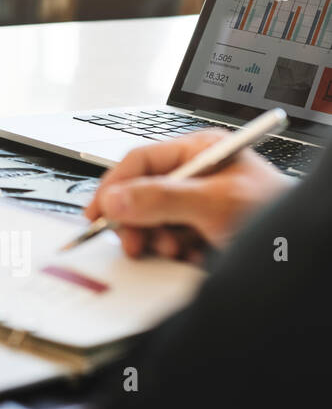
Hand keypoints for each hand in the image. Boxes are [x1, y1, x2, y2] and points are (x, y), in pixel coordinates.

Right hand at [83, 130, 293, 259]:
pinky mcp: (201, 228)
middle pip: (141, 192)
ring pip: (152, 218)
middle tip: (134, 242)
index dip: (113, 186)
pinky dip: (172, 250)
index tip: (98, 212)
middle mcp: (196, 173)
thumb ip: (161, 198)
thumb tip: (115, 199)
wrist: (310, 257)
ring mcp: (198, 202)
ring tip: (174, 249)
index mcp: (200, 151)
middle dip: (137, 219)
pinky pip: (168, 237)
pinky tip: (190, 255)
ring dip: (157, 238)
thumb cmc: (279, 217)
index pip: (140, 161)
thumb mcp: (215, 204)